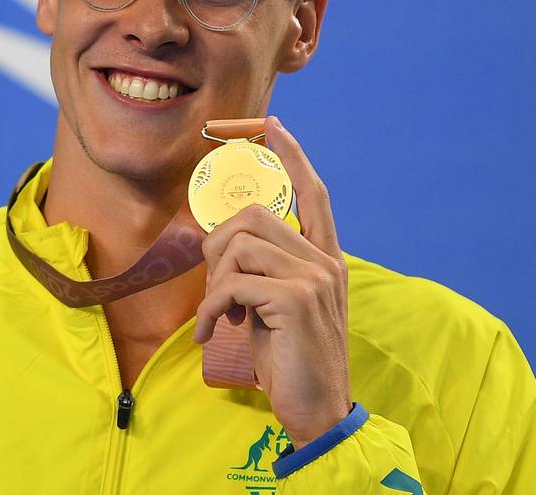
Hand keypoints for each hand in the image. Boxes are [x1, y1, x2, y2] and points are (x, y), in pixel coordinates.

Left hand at [192, 116, 351, 447]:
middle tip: (214, 286)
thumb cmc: (289, 358)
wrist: (317, 410)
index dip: (291, 156)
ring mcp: (315, 278)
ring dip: (213, 282)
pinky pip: (232, 283)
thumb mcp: (275, 306)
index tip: (271, 125)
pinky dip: (210, 308)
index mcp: (324, 258)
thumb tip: (223, 244)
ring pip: (239, 245)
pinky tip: (212, 331)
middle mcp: (325, 261)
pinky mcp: (296, 300)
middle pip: (255, 214)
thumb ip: (262, 270)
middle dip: (218, 245)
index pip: (312, 192)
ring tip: (217, 315)